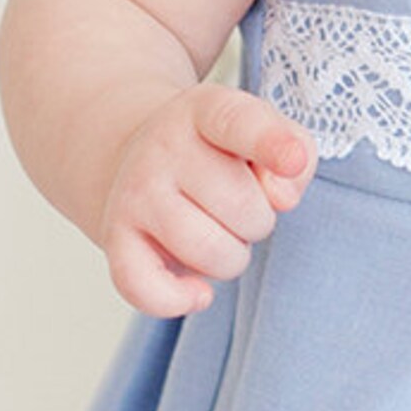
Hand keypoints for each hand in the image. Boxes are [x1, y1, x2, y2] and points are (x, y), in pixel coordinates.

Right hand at [98, 86, 316, 316]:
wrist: (139, 156)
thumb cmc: (219, 151)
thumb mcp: (263, 130)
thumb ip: (295, 152)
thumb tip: (282, 198)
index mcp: (207, 110)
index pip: (238, 122)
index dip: (271, 143)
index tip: (293, 161)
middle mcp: (164, 146)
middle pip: (242, 206)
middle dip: (259, 219)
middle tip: (242, 207)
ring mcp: (135, 192)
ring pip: (210, 252)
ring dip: (232, 257)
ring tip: (220, 234)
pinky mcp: (115, 238)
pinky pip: (146, 289)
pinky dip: (179, 301)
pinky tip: (198, 292)